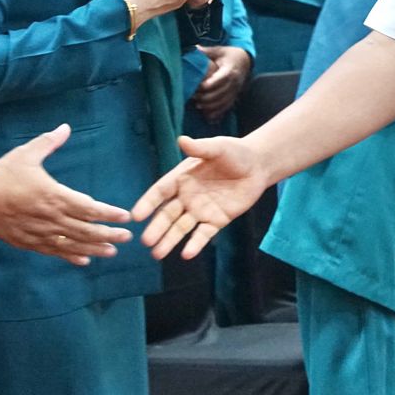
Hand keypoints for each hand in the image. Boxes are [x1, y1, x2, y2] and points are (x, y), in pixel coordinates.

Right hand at [0, 124, 134, 264]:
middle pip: (85, 230)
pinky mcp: (27, 242)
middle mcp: (50, 218)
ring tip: (111, 252)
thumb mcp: (26, 154)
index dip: (109, 214)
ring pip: (72, 244)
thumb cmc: (1, 175)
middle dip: (109, 235)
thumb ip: (49, 142)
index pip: (89, 208)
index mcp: (53, 196)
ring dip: (94, 249)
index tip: (126, 216)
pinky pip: (53, 252)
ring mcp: (38, 233)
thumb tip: (66, 127)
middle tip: (127, 238)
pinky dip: (70, 256)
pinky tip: (83, 260)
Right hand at [132, 135, 271, 259]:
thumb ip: (200, 147)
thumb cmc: (234, 153)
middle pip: (167, 214)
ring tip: (157, 254)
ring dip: (170, 240)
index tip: (136, 216)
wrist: (258, 166)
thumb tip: (182, 140)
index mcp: (182, 178)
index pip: (160, 192)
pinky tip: (186, 254)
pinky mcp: (216, 220)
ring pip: (181, 228)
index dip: (148, 203)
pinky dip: (195, 244)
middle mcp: (187, 197)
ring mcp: (200, 210)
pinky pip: (203, 234)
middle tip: (146, 241)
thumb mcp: (217, 148)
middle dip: (157, 228)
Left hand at [191, 46, 251, 124]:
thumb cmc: (229, 55)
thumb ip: (207, 51)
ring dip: (210, 106)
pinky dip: (218, 113)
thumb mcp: (219, 50)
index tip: (197, 87)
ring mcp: (236, 91)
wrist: (245, 61)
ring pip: (224, 103)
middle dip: (206, 97)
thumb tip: (195, 48)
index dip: (209, 85)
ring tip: (198, 105)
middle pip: (221, 93)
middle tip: (193, 97)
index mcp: (230, 70)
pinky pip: (227, 107)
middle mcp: (235, 82)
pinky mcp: (235, 96)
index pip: (221, 79)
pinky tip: (208, 116)